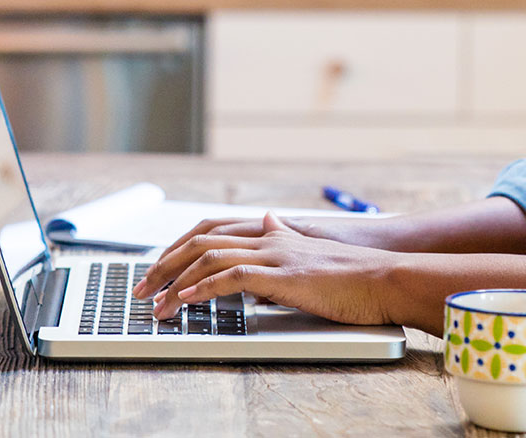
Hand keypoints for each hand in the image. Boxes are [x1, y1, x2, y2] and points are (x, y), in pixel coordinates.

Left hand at [132, 212, 396, 325]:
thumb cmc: (355, 272)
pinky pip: (230, 276)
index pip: (214, 230)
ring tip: (152, 302)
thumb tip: (267, 221)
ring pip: (209, 256)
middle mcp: (270, 237)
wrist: (385, 275)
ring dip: (173, 280)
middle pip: (202, 239)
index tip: (157, 268)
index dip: (180, 246)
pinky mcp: (282, 274)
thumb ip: (286, 237)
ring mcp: (275, 253)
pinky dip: (200, 288)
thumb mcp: (315, 249)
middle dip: (164, 263)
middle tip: (140, 288)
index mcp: (276, 233)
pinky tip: (183, 301)